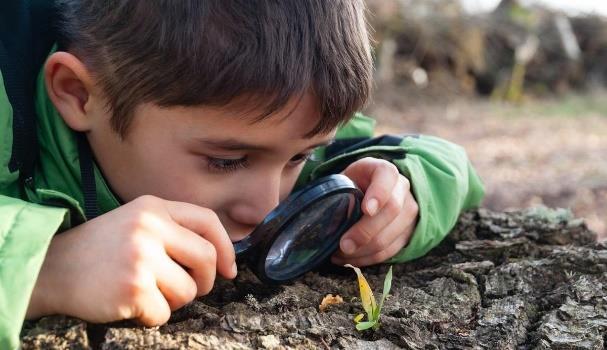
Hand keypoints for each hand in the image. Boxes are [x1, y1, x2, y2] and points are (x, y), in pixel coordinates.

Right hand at [26, 195, 235, 325]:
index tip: (229, 269)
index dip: (226, 248)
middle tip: (190, 289)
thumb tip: (221, 261)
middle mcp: (149, 228)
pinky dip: (151, 316)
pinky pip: (164, 313)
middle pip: (206, 258)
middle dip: (205, 280)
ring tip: (147, 293)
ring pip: (188, 291)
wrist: (50, 268)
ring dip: (173, 301)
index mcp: (153, 208)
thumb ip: (174, 232)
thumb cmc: (100, 250)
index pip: (208, 221)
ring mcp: (141, 258)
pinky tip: (130, 304)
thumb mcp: (136, 222)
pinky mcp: (133, 288)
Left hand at [332, 157, 418, 266]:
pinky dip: (367, 259)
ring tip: (340, 254)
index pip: (387, 175)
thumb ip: (336, 194)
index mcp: (383, 170)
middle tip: (344, 245)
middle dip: (366, 231)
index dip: (379, 193)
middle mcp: (401, 188)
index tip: (366, 210)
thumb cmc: (351, 185)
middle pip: (392, 210)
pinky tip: (349, 260)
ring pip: (391, 235)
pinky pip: (390, 251)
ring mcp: (408, 211)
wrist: (368, 191)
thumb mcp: (342, 180)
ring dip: (363, 250)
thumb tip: (324, 223)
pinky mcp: (408, 233)